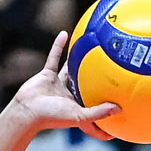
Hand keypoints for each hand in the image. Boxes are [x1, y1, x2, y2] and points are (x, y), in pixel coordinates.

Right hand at [0, 32, 119, 140]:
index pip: (97, 112)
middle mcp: (71, 97)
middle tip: (112, 72)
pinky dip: (58, 46)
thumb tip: (120, 109)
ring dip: (79, 59)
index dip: (107, 114)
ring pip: (71, 69)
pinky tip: (66, 33)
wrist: (27, 110)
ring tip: (91, 46)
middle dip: (97, 83)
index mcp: (80, 108)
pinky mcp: (47, 75)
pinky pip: (54, 57)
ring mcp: (59, 85)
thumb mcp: (79, 116)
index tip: (123, 111)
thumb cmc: (53, 116)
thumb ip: (99, 112)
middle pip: (87, 88)